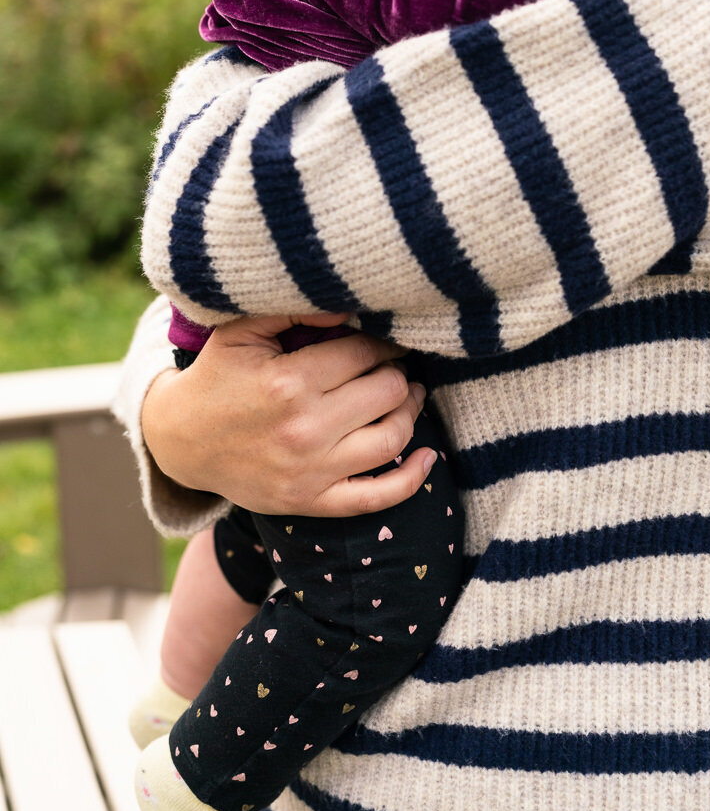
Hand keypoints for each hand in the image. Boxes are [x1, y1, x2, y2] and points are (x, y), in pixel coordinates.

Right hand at [141, 312, 433, 516]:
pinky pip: (376, 497)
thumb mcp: (240, 331)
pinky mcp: (312, 501)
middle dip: (398, 372)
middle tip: (395, 363)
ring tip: (407, 394)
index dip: (382, 340)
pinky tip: (427, 456)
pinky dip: (411, 479)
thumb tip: (347, 308)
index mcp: (289, 383)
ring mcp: (311, 472)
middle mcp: (305, 430)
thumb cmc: (217, 377)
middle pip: (387, 392)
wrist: (181, 442)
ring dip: (410, 411)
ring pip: (393, 437)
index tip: (383, 336)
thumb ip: (292, 310)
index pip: (365, 353)